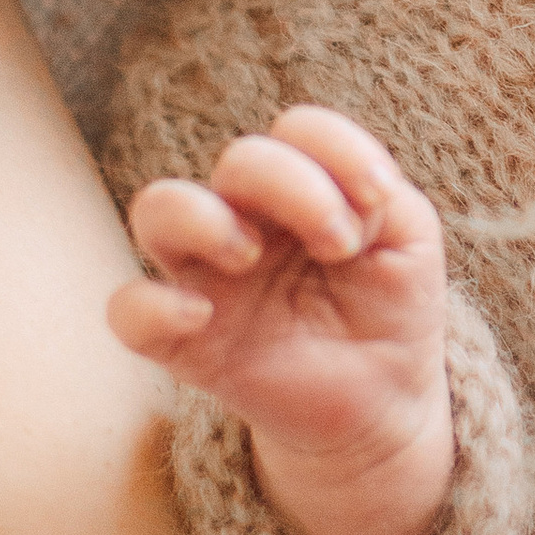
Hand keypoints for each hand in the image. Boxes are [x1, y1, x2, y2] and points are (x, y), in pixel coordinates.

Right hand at [109, 110, 454, 534]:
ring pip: (159, 208)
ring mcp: (209, 277)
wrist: (380, 402)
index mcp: (300, 190)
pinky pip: (128, 310)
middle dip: (293, 186)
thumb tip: (340, 196)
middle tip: (338, 244)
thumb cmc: (386, 306)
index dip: (336, 148)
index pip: (296, 132)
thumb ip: (379, 199)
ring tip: (250, 255)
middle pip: (239, 160)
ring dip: (205, 218)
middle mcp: (247, 220)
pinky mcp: (183, 342)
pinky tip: (201, 315)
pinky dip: (152, 305)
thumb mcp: (406, 241)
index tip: (378, 200)